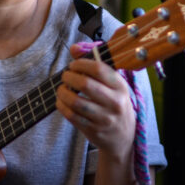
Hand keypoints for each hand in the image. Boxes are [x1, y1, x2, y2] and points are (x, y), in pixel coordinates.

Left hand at [56, 43, 135, 159]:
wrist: (123, 136)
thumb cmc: (114, 103)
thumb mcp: (112, 84)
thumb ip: (94, 63)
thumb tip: (74, 48)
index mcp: (120, 86)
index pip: (98, 69)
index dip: (81, 64)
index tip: (74, 65)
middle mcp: (114, 102)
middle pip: (85, 84)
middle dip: (69, 77)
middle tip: (65, 76)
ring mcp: (104, 118)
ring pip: (76, 102)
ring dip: (63, 92)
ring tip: (62, 89)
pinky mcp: (93, 130)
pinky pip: (72, 116)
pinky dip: (62, 106)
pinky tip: (61, 101)